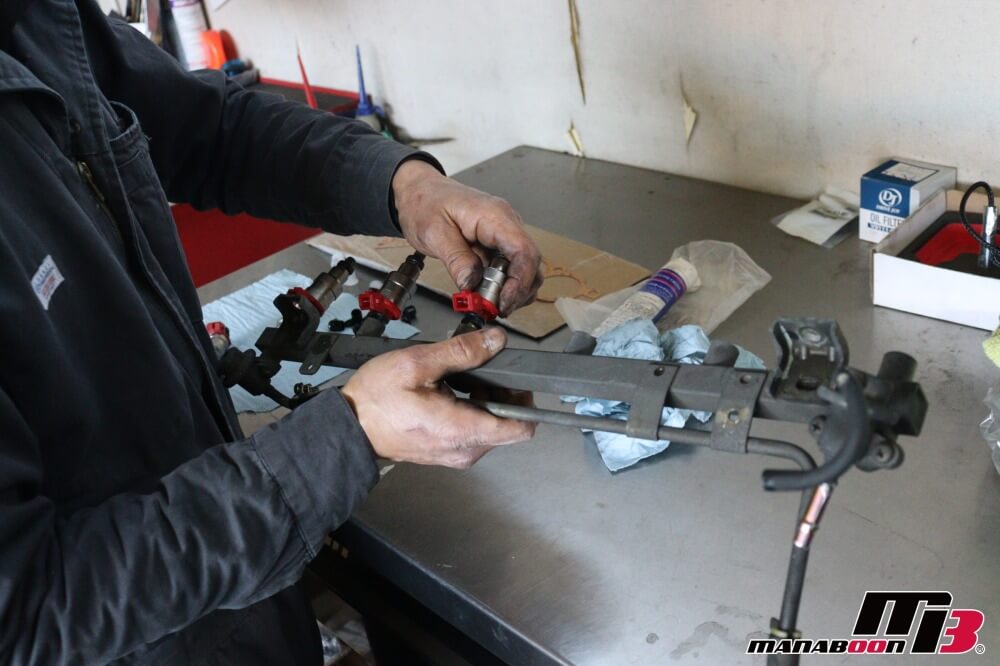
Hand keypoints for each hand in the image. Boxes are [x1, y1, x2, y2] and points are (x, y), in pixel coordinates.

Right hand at [340, 327, 535, 468]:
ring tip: (458, 380)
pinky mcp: (448, 452)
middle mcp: (464, 449)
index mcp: (461, 430)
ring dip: (485, 401)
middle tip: (478, 371)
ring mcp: (456, 454)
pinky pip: (474, 432)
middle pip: (508, 424)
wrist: (349, 427)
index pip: (521, 428)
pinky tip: (449, 393)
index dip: (525, 400)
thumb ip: (462, 351)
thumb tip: (496, 341)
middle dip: (501, 394)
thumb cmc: (376, 399)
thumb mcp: (418, 363)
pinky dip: (471, 410)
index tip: (516, 379)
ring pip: (492, 427)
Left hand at [392, 160, 541, 314]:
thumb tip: (471, 284)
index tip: (503, 303)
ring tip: (488, 304)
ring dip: (512, 291)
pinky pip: (510, 268)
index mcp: (494, 216)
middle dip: (517, 292)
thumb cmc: (425, 203)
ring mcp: (504, 234)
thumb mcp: (433, 233)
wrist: (419, 190)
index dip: (519, 282)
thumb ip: (456, 259)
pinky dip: (503, 285)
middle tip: (494, 309)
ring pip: (524, 269)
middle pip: (530, 263)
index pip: (524, 251)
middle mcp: (506, 224)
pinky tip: (487, 294)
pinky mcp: (497, 244)